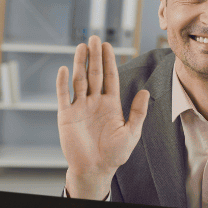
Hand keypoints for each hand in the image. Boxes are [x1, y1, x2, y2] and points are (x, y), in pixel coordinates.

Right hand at [55, 37, 149, 198]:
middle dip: (94, 56)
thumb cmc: (114, 154)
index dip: (108, 61)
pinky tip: (63, 69)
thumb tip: (146, 92)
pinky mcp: (66, 116)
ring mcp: (79, 107)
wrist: (95, 169)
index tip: (107, 45)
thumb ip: (137, 112)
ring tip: (81, 47)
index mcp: (110, 104)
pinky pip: (63, 96)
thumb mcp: (131, 133)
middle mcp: (94, 102)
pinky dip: (62, 83)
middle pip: (94, 74)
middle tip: (94, 38)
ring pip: (79, 80)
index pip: (109, 77)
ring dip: (79, 64)